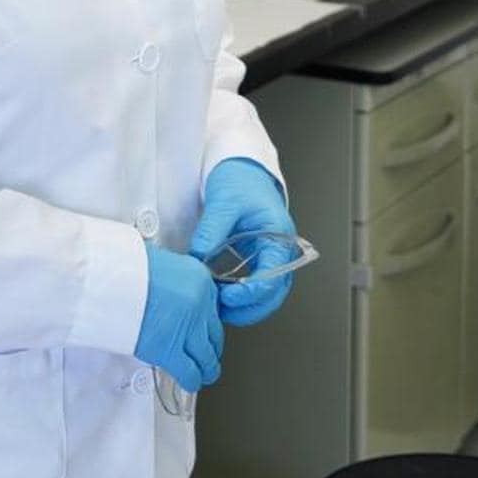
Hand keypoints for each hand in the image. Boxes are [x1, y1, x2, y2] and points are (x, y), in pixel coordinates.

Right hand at [134, 244, 222, 393]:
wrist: (106, 277)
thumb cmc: (125, 268)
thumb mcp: (161, 264)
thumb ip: (175, 282)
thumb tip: (172, 298)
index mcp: (199, 279)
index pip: (214, 309)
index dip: (206, 324)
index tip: (201, 330)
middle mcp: (200, 304)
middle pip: (215, 336)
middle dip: (208, 348)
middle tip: (202, 353)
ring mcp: (187, 328)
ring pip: (208, 359)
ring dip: (205, 368)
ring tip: (200, 373)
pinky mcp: (170, 350)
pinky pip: (190, 373)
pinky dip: (191, 380)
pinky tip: (188, 381)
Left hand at [190, 157, 295, 327]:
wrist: (240, 166)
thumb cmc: (240, 178)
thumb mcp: (224, 201)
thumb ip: (212, 231)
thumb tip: (197, 259)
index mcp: (279, 235)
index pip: (274, 274)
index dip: (253, 291)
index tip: (229, 297)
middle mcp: (279, 249)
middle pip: (275, 292)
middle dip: (250, 307)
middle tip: (222, 311)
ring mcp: (269, 255)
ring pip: (266, 293)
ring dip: (245, 305)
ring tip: (218, 307)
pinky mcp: (257, 257)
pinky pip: (254, 283)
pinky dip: (239, 295)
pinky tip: (220, 296)